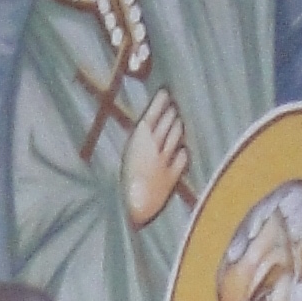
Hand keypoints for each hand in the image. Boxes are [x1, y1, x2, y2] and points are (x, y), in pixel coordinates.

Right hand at [121, 83, 191, 229]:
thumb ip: (135, 142)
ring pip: (177, 134)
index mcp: (139, 137)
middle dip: (171, 112)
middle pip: (168, 120)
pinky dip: (182, 151)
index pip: (155, 111)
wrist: (130, 207)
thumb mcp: (122, 156)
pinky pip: (183, 156)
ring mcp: (166, 158)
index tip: (166, 93)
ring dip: (178, 127)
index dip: (162, 100)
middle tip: (173, 108)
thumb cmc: (118, 181)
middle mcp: (155, 144)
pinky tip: (181, 150)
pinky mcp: (173, 174)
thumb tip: (144, 128)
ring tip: (178, 122)